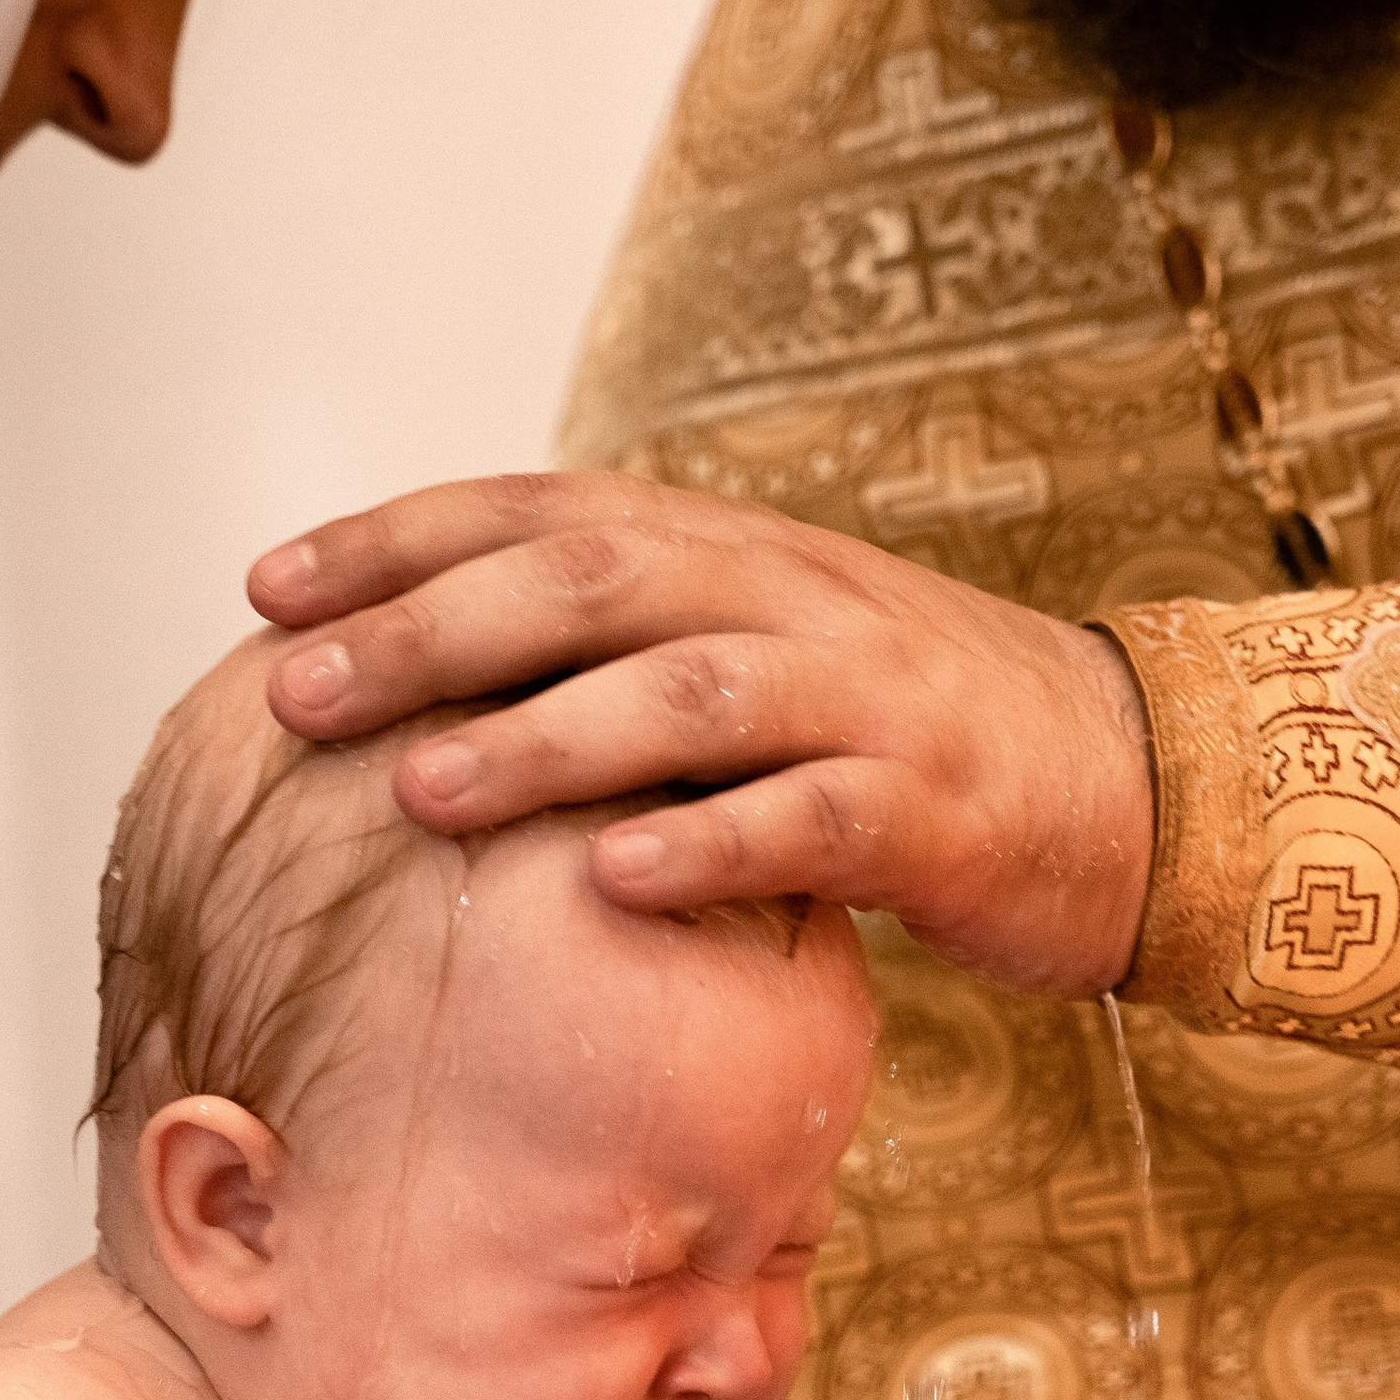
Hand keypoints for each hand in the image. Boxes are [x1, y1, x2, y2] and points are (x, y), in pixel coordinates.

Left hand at [247, 473, 1155, 995]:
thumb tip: (432, 667)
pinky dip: (712, 846)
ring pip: (690, 693)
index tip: (266, 591)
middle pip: (591, 586)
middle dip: (430, 634)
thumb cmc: (906, 740)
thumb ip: (622, 649)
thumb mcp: (759, 660)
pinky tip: (616, 885)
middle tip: (299, 694)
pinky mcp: (937, 810)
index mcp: (733, 553)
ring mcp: (870, 700)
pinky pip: (815, 820)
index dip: (399, 543)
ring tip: (421, 790)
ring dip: (545, 739)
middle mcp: (792, 598)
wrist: (1133, 784)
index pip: (541, 514)